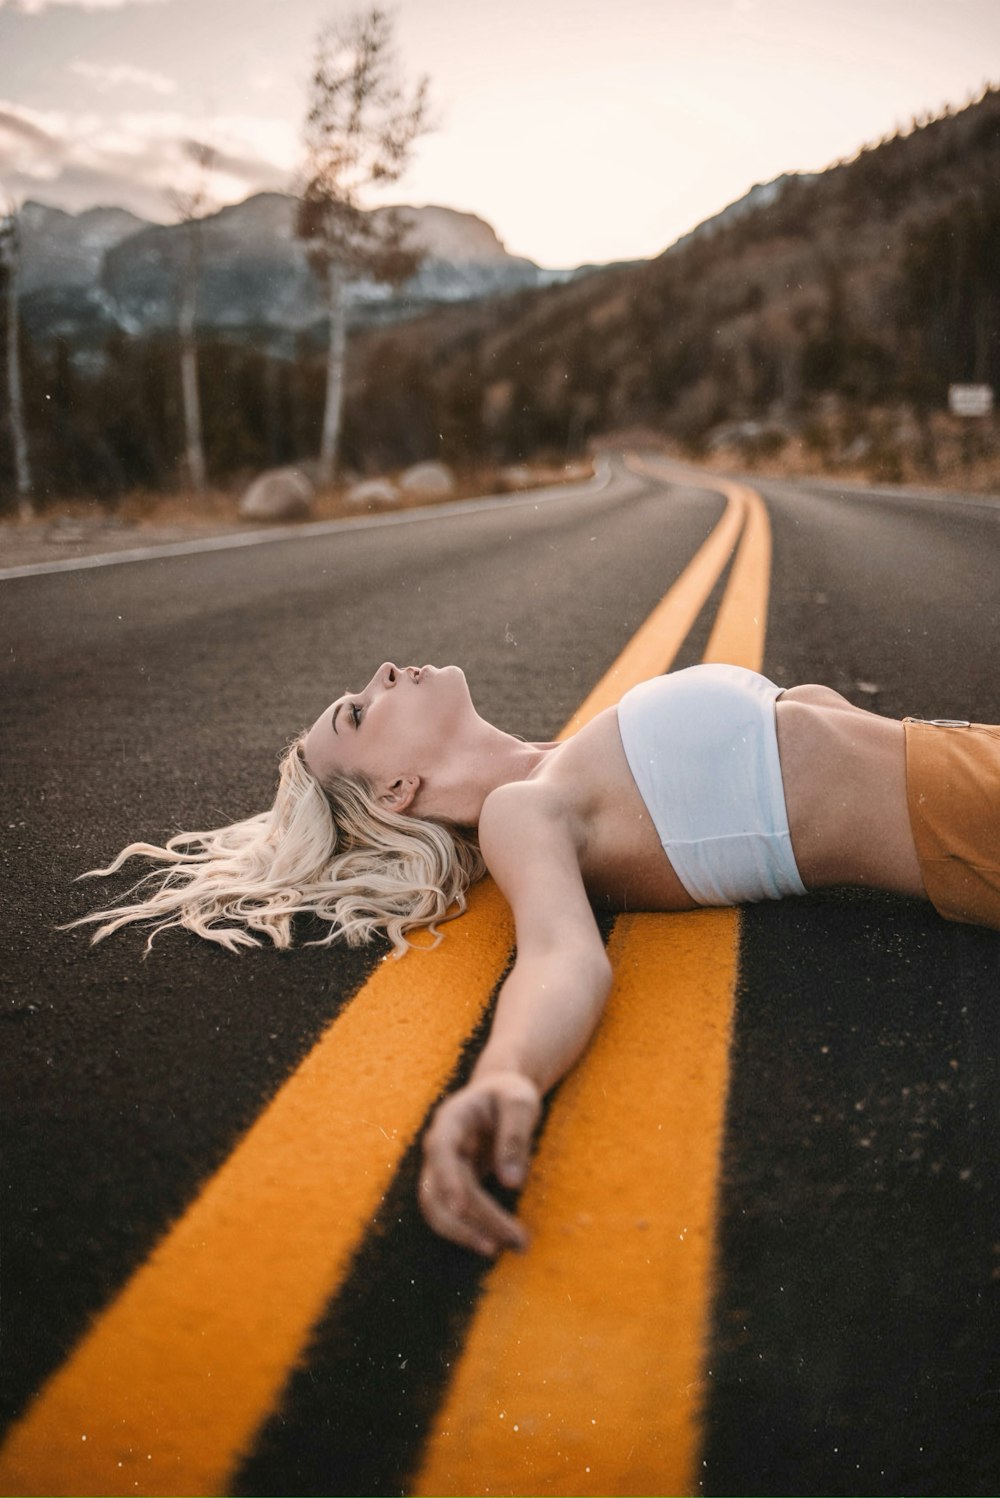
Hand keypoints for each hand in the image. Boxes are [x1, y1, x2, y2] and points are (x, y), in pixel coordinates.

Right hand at [420, 1071, 540, 1256]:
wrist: (498, 1094)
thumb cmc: (510, 1095)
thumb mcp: (520, 1102)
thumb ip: (516, 1136)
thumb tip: (511, 1184)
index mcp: (450, 1120)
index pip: (441, 1151)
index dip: (447, 1179)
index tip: (461, 1207)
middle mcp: (439, 1147)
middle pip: (443, 1189)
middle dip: (477, 1219)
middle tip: (518, 1241)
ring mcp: (441, 1169)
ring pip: (439, 1209)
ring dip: (469, 1233)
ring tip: (511, 1247)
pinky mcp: (451, 1186)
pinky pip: (451, 1214)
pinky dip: (470, 1231)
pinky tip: (497, 1242)